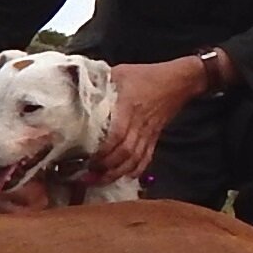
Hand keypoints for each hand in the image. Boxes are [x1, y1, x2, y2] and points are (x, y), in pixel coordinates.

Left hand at [90, 57, 213, 182]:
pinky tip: (124, 176)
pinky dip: (135, 170)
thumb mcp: (120, 72)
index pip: (116, 134)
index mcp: (127, 106)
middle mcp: (138, 124)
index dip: (102, 150)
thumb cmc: (146, 75)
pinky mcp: (154, 137)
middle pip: (124, 152)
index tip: (86, 157)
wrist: (178, 81)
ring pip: (134, 159)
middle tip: (87, 174)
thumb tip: (74, 85)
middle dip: (106, 167)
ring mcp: (148, 133)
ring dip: (117, 173)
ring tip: (100, 180)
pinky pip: (146, 158)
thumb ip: (99, 81)